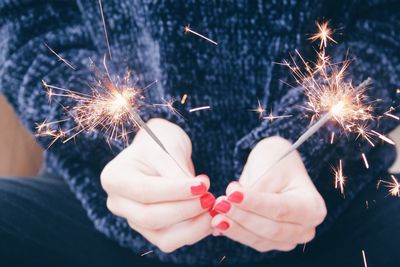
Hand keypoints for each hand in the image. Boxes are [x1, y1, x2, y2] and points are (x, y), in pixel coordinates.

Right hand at [101, 118, 214, 252]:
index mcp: (114, 177)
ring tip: (212, 208)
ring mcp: (133, 220)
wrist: (160, 151)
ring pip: (162, 237)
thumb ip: (178, 173)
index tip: (202, 185)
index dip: (175, 191)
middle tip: (210, 197)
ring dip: (192, 226)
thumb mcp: (167, 149)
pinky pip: (172, 241)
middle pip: (150, 217)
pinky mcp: (151, 231)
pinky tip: (209, 218)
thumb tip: (198, 195)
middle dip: (185, 209)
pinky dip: (193, 232)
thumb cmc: (160, 143)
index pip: (144, 190)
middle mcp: (117, 203)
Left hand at [210, 136, 326, 251]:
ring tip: (215, 215)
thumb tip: (232, 203)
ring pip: (260, 239)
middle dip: (242, 217)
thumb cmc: (276, 163)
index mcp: (312, 206)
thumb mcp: (269, 168)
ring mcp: (289, 238)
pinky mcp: (271, 242)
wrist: (276, 167)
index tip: (232, 194)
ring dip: (235, 228)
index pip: (281, 208)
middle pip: (271, 228)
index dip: (255, 203)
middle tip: (220, 204)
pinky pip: (252, 240)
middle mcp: (305, 228)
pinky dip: (234, 231)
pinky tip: (218, 222)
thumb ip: (255, 189)